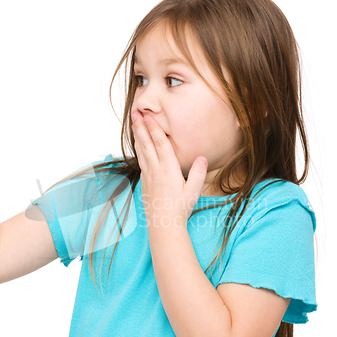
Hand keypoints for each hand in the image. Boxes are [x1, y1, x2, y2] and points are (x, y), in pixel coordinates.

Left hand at [132, 109, 207, 227]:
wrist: (163, 224)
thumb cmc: (180, 208)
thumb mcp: (193, 190)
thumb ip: (198, 173)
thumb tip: (202, 157)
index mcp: (169, 169)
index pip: (160, 144)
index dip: (154, 128)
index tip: (148, 116)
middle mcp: (156, 170)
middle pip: (147, 144)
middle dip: (141, 127)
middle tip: (135, 112)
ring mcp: (148, 176)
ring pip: (141, 152)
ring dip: (137, 136)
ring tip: (133, 124)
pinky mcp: (144, 182)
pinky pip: (141, 162)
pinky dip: (138, 150)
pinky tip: (138, 146)